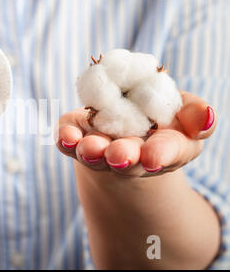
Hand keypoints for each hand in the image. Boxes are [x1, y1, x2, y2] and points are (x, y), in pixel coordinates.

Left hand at [56, 91, 216, 176]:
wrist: (124, 121)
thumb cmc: (161, 117)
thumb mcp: (185, 112)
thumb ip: (195, 113)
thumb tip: (205, 116)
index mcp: (161, 149)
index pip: (164, 153)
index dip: (160, 154)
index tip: (153, 156)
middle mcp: (128, 155)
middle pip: (125, 160)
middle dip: (123, 157)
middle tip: (119, 156)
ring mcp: (99, 148)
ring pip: (94, 154)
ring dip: (90, 151)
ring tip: (89, 148)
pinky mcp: (76, 137)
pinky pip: (68, 140)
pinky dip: (65, 138)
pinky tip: (65, 135)